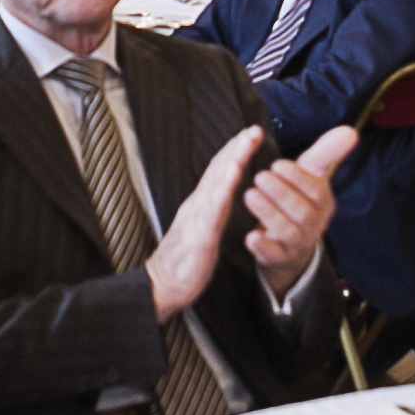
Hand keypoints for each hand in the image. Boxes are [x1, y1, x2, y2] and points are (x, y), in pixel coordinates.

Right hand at [144, 125, 268, 319]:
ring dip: (232, 159)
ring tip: (246, 141)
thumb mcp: (203, 229)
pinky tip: (234, 173)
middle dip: (236, 147)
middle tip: (253, 128)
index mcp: (201, 204)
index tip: (250, 134)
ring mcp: (197, 217)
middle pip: (218, 169)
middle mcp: (197, 204)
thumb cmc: (184, 261)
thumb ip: (213, 209)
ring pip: (216, 182)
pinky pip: (213, 207)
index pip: (218, 171)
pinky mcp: (199, 234)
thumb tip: (225, 193)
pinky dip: (224, 187)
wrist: (162, 285)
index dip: (233, 151)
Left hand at [243, 126, 356, 294]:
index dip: (297, 178)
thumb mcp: (310, 175)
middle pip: (301, 211)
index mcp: (323, 202)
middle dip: (280, 193)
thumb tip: (352, 130)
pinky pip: (274, 254)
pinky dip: (262, 245)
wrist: (288, 243)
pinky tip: (250, 235)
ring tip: (250, 195)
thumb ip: (326, 153)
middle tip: (260, 177)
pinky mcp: (280, 258)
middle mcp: (314, 224)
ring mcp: (298, 243)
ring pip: (287, 231)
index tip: (277, 164)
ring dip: (268, 213)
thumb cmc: (298, 199)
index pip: (316, 190)